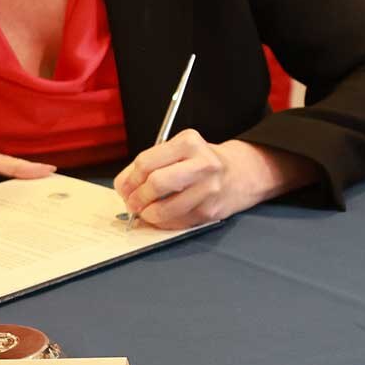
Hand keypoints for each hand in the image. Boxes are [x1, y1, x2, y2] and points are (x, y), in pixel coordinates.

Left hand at [115, 131, 316, 229]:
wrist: (240, 174)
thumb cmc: (201, 162)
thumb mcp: (179, 151)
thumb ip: (150, 164)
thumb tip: (123, 188)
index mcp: (189, 142)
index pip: (146, 162)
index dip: (129, 179)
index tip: (124, 188)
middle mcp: (202, 164)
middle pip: (155, 183)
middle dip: (137, 197)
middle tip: (132, 202)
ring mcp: (208, 189)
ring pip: (164, 208)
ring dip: (148, 214)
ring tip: (146, 211)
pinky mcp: (210, 211)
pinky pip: (176, 222)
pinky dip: (163, 222)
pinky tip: (163, 216)